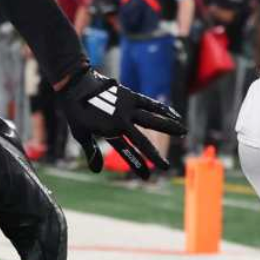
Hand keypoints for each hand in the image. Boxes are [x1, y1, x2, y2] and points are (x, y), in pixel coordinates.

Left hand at [57, 65, 184, 178]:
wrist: (76, 83)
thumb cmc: (76, 109)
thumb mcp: (80, 133)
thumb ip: (91, 151)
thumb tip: (97, 170)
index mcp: (110, 130)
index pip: (127, 151)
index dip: (137, 164)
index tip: (147, 176)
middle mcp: (122, 120)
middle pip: (143, 139)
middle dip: (155, 154)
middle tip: (167, 167)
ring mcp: (128, 106)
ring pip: (152, 118)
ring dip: (168, 126)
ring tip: (184, 131)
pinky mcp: (130, 95)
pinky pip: (150, 103)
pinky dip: (162, 109)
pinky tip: (173, 114)